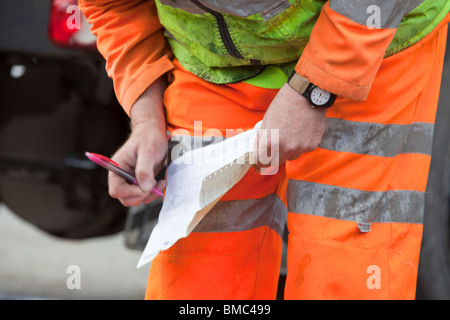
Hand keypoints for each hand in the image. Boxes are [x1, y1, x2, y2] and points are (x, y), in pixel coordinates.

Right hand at [108, 77, 168, 206]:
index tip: (146, 186)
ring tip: (159, 183)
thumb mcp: (148, 151)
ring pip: (134, 199)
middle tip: (155, 184)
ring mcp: (129, 180)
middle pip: (125, 198)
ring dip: (148, 195)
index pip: (116, 190)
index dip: (131, 192)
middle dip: (141, 195)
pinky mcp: (139, 182)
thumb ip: (144, 170)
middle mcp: (121, 176)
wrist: (154, 132)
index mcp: (117, 167)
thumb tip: (145, 188)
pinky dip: (152, 193)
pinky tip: (159, 183)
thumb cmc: (149, 138)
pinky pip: (142, 195)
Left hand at [255, 83, 326, 171]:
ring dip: (288, 151)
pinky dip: (300, 145)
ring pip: (290, 157)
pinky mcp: (311, 145)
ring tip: (290, 135)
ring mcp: (299, 148)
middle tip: (273, 151)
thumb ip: (262, 138)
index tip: (258, 165)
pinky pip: (302, 151)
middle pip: (276, 163)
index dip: (259, 164)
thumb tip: (258, 150)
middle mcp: (285, 148)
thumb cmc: (284, 104)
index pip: (262, 162)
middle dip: (273, 158)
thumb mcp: (266, 120)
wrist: (306, 95)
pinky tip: (301, 132)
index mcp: (270, 141)